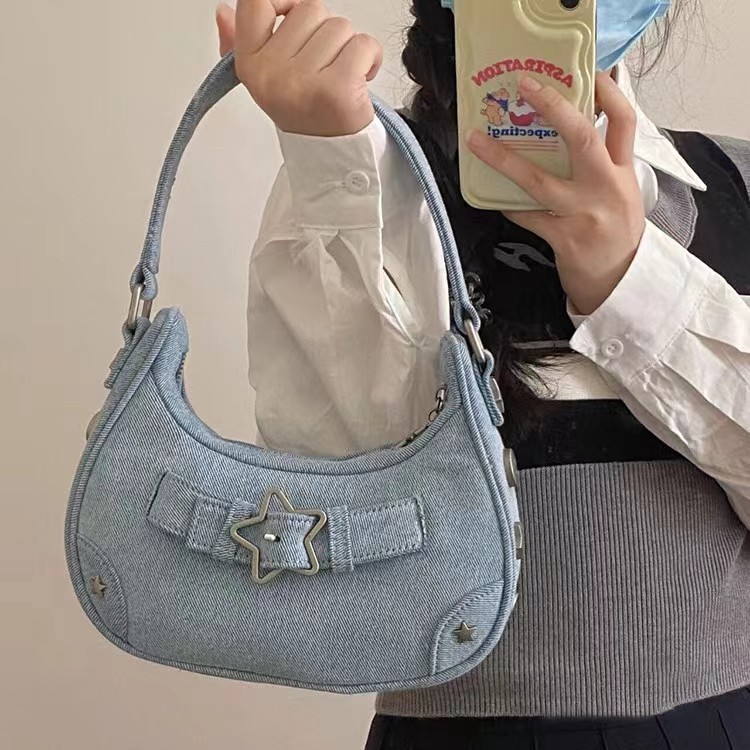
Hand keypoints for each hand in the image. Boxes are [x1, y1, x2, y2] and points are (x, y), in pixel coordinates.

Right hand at [216, 0, 382, 136]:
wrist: (330, 155)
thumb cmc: (304, 110)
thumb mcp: (266, 78)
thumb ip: (242, 40)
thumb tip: (224, 11)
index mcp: (251, 65)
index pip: (256, 2)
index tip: (293, 14)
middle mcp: (273, 73)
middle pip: (309, 8)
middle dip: (324, 31)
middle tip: (323, 66)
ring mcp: (304, 82)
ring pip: (339, 26)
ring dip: (348, 48)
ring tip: (340, 75)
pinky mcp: (338, 90)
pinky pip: (364, 45)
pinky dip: (370, 58)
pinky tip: (360, 79)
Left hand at [467, 72, 645, 315]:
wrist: (623, 284)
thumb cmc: (617, 236)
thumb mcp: (622, 195)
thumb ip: (602, 167)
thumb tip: (567, 135)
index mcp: (624, 172)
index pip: (624, 121)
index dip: (608, 92)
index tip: (588, 72)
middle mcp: (607, 188)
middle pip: (583, 137)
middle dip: (553, 107)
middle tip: (526, 86)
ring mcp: (584, 214)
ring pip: (539, 180)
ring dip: (504, 159)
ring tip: (477, 142)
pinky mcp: (565, 239)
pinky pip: (528, 215)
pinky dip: (508, 205)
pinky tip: (492, 197)